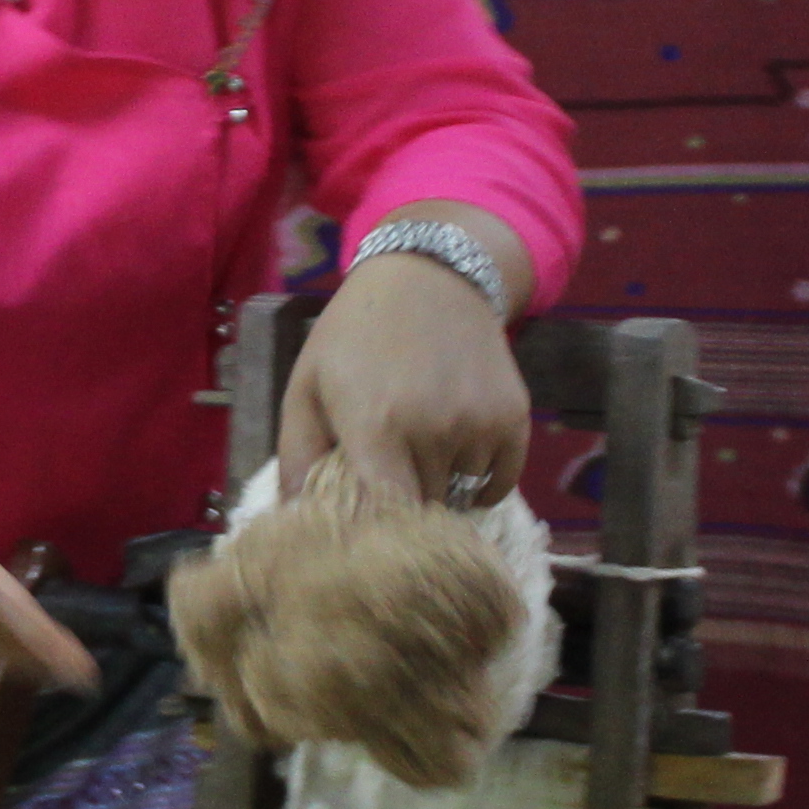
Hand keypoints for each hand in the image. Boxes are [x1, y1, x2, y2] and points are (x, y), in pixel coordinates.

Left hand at [277, 247, 530, 509]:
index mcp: (375, 427)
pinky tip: (457, 458)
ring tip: (421, 448)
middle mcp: (433, 431)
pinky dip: (481, 482)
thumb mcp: (308, 384)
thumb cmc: (354, 335)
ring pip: (460, 494)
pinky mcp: (514, 418)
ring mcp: (478, 426)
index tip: (363, 528)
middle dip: (402, 502)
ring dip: (441, 484)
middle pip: (421, 509)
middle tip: (388, 478)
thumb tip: (294, 521)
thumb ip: (297, 455)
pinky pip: (500, 481)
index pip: (382, 517)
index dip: (373, 531)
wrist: (429, 276)